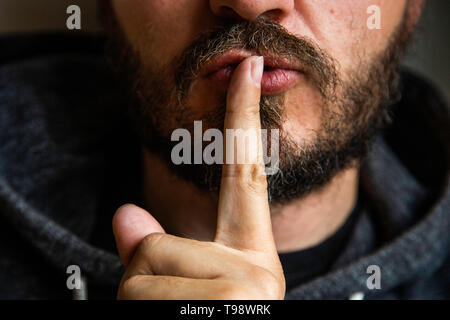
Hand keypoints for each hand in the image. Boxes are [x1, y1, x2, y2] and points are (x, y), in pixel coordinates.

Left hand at [112, 56, 284, 299]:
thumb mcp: (194, 285)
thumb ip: (158, 245)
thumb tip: (124, 214)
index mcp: (254, 256)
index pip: (246, 174)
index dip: (243, 119)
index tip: (247, 68)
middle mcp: (257, 270)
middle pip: (157, 242)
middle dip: (145, 274)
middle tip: (173, 305)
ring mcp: (241, 290)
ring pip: (140, 269)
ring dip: (140, 299)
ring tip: (174, 316)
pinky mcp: (224, 304)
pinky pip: (136, 295)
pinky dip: (135, 313)